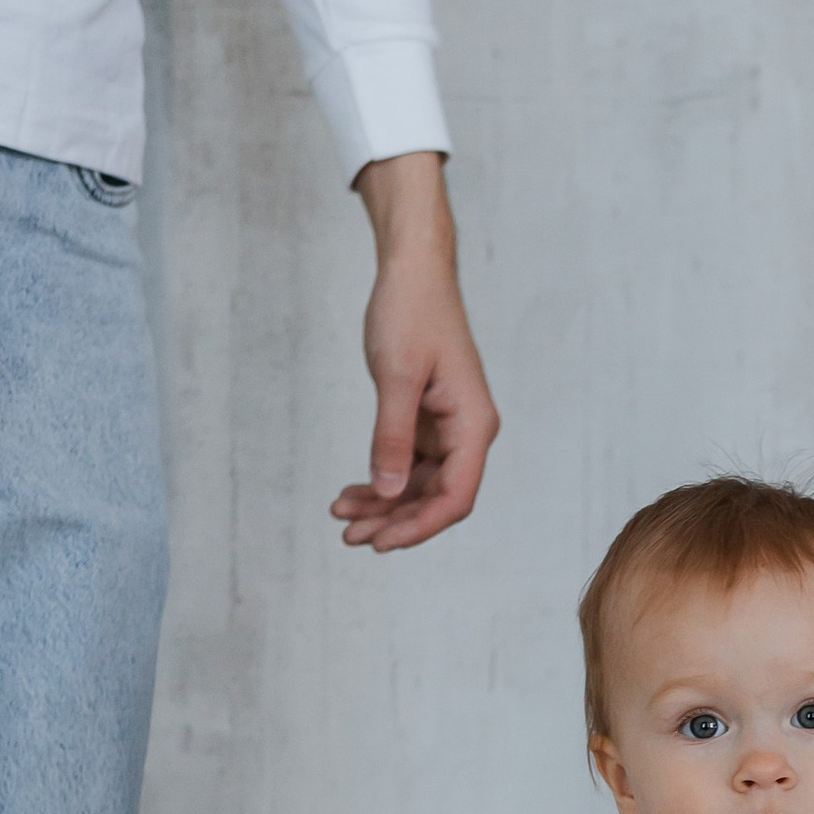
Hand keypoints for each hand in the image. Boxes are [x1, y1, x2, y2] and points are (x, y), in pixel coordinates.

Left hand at [332, 152, 499, 551]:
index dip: (419, 527)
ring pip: (419, 487)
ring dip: (383, 505)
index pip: (455, 497)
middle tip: (349, 538)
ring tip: (341, 516)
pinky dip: (380, 481)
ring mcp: (447, 429)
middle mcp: (466, 432)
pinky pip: (407, 465)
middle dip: (393, 522)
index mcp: (473, 424)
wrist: (412, 271)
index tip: (380, 542)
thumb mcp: (396, 375)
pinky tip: (350, 493)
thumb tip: (390, 492)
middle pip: (436, 499)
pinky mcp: (427, 421)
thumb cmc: (411, 312)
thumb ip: (392, 436)